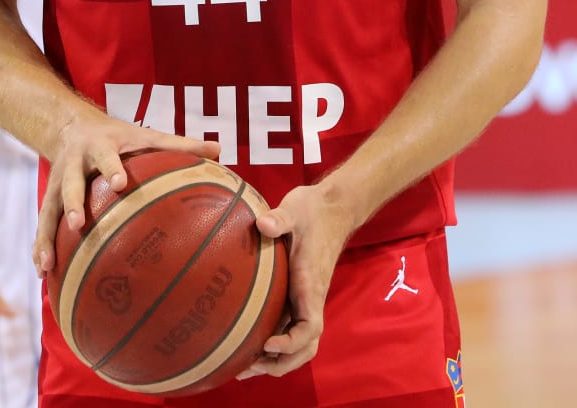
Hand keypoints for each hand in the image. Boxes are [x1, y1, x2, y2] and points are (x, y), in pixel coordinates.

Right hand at [33, 113, 219, 274]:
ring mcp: (57, 183)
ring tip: (48, 264)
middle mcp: (74, 164)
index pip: (107, 158)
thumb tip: (219, 149)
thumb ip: (180, 144)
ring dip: (46, 236)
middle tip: (78, 224)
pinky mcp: (49, 199)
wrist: (72, 127)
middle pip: (70, 184)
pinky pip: (43, 225)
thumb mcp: (145, 134)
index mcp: (101, 147)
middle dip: (72, 203)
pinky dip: (40, 247)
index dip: (112, 169)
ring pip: (49, 210)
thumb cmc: (119, 137)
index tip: (119, 183)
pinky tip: (43, 274)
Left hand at [240, 182, 358, 379]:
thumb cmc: (313, 211)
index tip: (267, 343)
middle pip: (305, 346)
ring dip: (276, 359)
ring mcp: (304, 299)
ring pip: (297, 342)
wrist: (332, 207)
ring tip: (244, 366)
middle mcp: (310, 298)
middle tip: (247, 368)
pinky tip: (246, 342)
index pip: (310, 327)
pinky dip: (272, 343)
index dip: (290, 343)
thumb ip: (280, 218)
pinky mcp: (296, 295)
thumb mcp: (295, 209)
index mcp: (310, 284)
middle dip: (281, 363)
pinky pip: (287, 327)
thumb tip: (262, 224)